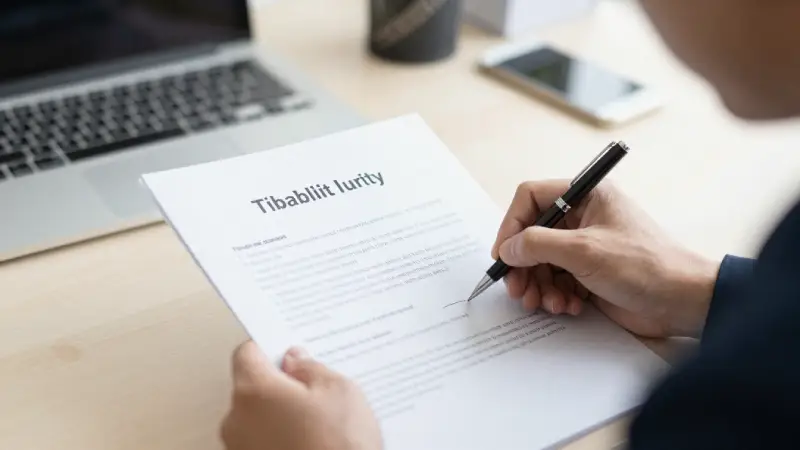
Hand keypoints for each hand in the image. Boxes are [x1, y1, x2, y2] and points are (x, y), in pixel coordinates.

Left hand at [220, 341, 382, 449]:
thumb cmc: (338, 446)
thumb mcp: (339, 390)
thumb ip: (311, 368)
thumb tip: (296, 362)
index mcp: (254, 390)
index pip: (246, 353)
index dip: (270, 348)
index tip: (289, 351)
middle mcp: (236, 420)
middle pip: (251, 387)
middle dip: (280, 385)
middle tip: (315, 390)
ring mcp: (241, 448)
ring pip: (258, 418)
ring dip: (281, 415)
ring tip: (320, 424)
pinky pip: (263, 441)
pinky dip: (282, 438)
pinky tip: (313, 442)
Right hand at [491, 180, 719, 337]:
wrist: (684, 303)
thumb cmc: (645, 266)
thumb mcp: (585, 251)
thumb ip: (538, 245)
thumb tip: (507, 249)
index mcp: (586, 196)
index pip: (531, 198)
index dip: (512, 224)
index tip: (503, 254)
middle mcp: (583, 218)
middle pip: (531, 235)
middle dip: (523, 265)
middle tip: (517, 289)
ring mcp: (585, 247)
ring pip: (540, 262)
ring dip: (537, 285)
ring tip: (546, 303)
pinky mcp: (588, 274)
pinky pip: (555, 282)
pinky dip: (555, 296)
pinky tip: (568, 307)